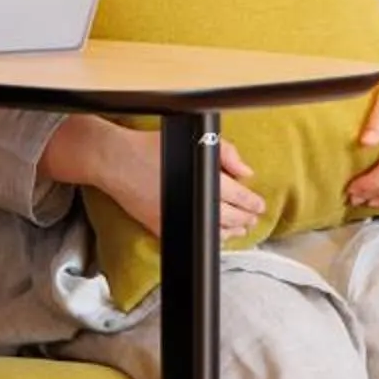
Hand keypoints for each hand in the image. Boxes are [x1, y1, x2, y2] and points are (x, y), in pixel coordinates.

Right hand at [45, 117, 265, 242]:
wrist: (119, 162)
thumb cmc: (153, 147)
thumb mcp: (197, 141)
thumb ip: (227, 154)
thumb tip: (246, 173)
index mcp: (206, 181)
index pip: (239, 197)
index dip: (253, 203)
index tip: (259, 205)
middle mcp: (195, 203)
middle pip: (231, 217)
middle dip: (246, 218)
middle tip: (253, 218)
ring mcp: (180, 218)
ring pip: (215, 232)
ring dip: (232, 231)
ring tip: (240, 228)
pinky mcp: (163, 227)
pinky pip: (194, 237)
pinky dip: (209, 237)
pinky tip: (216, 233)